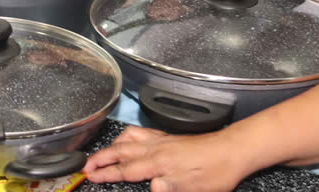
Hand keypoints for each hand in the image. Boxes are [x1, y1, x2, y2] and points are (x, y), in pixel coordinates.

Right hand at [83, 126, 248, 191]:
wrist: (232, 150)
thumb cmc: (216, 172)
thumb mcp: (194, 188)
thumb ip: (169, 188)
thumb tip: (151, 187)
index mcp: (159, 163)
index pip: (126, 169)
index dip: (106, 173)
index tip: (90, 176)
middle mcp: (156, 148)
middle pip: (121, 151)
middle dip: (100, 158)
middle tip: (86, 164)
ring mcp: (162, 140)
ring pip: (129, 138)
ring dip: (112, 145)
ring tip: (103, 152)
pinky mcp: (168, 137)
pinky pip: (141, 132)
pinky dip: (128, 136)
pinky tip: (129, 140)